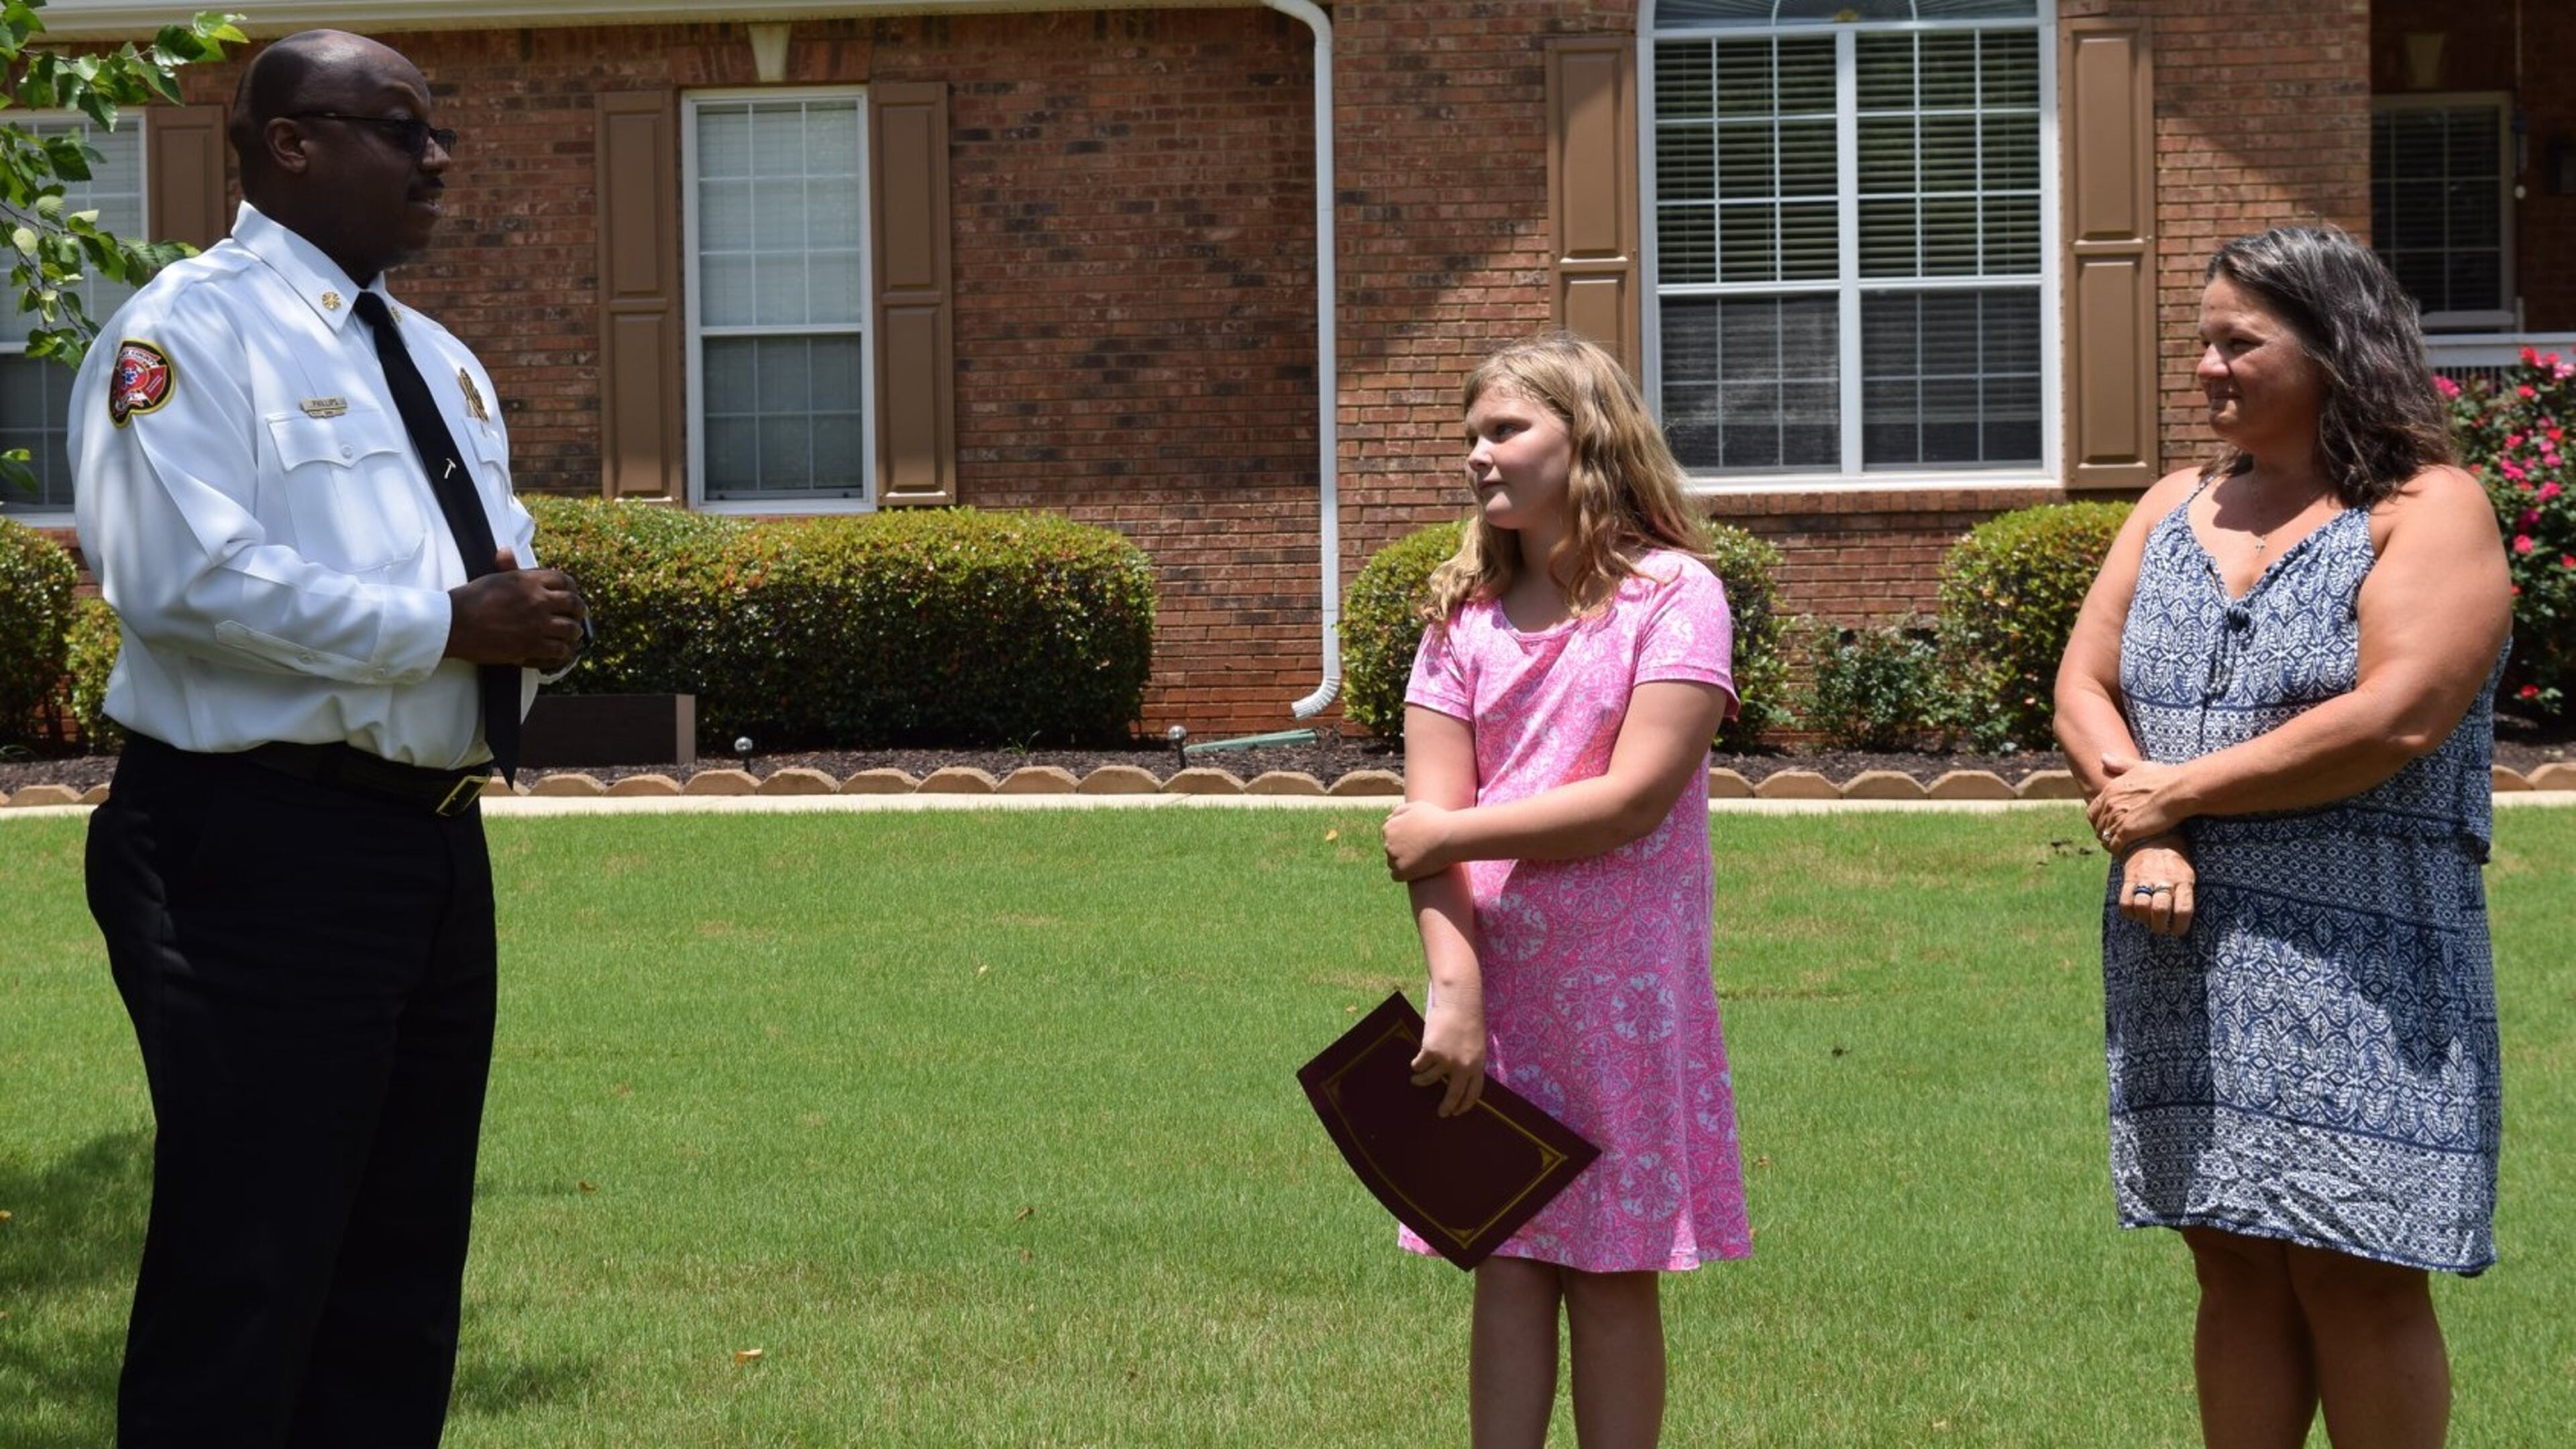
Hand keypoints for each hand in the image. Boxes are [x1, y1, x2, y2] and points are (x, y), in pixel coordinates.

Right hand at [445, 548, 589, 668]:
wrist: (454, 623)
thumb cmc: (470, 599)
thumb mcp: (493, 578)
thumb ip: (507, 567)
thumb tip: (505, 551)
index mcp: (529, 581)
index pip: (564, 580)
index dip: (571, 588)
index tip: (571, 594)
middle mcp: (538, 600)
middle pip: (573, 604)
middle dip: (579, 610)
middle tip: (578, 616)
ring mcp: (537, 624)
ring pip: (570, 629)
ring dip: (573, 633)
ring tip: (572, 635)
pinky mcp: (531, 645)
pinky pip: (559, 650)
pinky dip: (563, 651)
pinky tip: (561, 651)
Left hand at [1383, 800, 1457, 880]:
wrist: (1450, 836)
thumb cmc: (1436, 819)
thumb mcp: (1416, 806)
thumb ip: (1400, 811)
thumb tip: (1389, 818)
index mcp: (1389, 827)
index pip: (1389, 835)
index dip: (1402, 837)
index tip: (1415, 839)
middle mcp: (1388, 843)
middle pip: (1390, 849)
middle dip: (1401, 849)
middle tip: (1420, 849)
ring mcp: (1394, 858)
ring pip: (1392, 863)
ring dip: (1402, 862)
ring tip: (1420, 860)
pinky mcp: (1402, 872)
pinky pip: (1396, 876)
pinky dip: (1404, 874)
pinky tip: (1415, 871)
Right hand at [1409, 999, 1486, 1117]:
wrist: (1458, 1002)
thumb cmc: (1469, 1020)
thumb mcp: (1476, 1045)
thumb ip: (1470, 1062)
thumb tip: (1459, 1078)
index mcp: (1477, 1065)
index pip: (1473, 1092)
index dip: (1465, 1104)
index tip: (1458, 1112)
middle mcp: (1462, 1066)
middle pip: (1453, 1094)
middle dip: (1446, 1107)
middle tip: (1441, 1113)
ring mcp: (1446, 1060)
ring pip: (1430, 1080)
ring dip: (1421, 1082)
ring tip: (1416, 1081)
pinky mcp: (1430, 1052)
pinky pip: (1419, 1065)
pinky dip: (1416, 1066)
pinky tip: (1414, 1064)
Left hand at [2088, 752, 2190, 854]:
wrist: (2178, 790)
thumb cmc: (2164, 777)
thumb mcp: (2139, 766)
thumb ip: (2120, 764)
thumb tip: (2102, 757)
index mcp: (2110, 790)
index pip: (2093, 811)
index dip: (2099, 820)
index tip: (2106, 825)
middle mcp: (2109, 804)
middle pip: (2098, 825)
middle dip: (2104, 832)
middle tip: (2113, 838)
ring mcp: (2117, 818)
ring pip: (2105, 836)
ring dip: (2110, 843)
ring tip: (2119, 847)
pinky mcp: (2127, 831)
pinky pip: (2114, 845)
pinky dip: (2117, 849)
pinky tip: (2123, 852)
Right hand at [2117, 836, 2196, 937]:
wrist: (2153, 838)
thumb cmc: (2175, 862)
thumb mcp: (2188, 874)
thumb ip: (2186, 894)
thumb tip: (2181, 920)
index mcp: (2183, 880)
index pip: (2184, 909)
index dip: (2180, 926)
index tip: (2178, 931)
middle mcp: (2164, 879)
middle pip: (2161, 910)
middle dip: (2160, 926)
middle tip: (2161, 928)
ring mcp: (2145, 878)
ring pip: (2142, 907)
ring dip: (2145, 920)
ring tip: (2148, 920)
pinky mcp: (2129, 878)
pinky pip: (2125, 902)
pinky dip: (2129, 913)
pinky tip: (2135, 912)